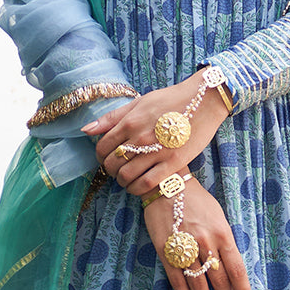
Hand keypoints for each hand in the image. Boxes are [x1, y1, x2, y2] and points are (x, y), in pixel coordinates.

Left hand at [82, 73, 228, 196]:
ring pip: (127, 176)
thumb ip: (112, 117)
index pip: (102, 147)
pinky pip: (147, 184)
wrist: (204, 102)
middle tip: (117, 170)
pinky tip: (139, 185)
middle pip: (112, 164)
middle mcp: (140, 138)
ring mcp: (156, 152)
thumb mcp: (139, 103)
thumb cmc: (171, 100)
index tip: (106, 158)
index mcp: (130, 122)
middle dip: (110, 171)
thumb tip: (86, 130)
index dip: (100, 157)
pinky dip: (137, 189)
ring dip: (123, 182)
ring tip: (128, 178)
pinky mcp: (172, 163)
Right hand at [142, 179, 253, 289]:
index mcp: (223, 234)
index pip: (237, 271)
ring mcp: (185, 248)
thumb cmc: (197, 201)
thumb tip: (231, 269)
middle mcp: (206, 243)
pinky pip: (178, 280)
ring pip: (199, 285)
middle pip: (220, 282)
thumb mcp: (219, 218)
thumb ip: (225, 243)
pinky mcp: (166, 251)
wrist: (167, 186)